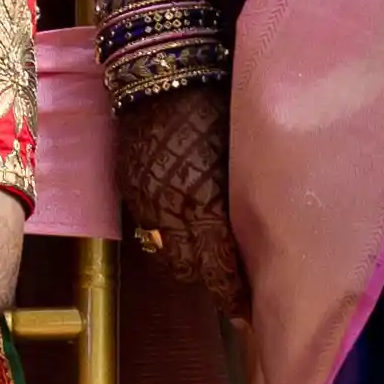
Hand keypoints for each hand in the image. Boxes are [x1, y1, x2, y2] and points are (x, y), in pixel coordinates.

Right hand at [116, 85, 246, 313]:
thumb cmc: (214, 105)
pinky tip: (183, 227)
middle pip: (190, 270)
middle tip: (233, 290)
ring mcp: (145, 202)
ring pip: (166, 252)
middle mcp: (171, 212)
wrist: (160, 71)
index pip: (218, 270)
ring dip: (188, 260)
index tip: (250, 311)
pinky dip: (168, 234)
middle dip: (212, 282)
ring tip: (208, 260)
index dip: (233, 295)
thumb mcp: (237, 156)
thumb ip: (241, 197)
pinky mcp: (129, 188)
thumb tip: (253, 229)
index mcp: (204, 205)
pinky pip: (150, 226)